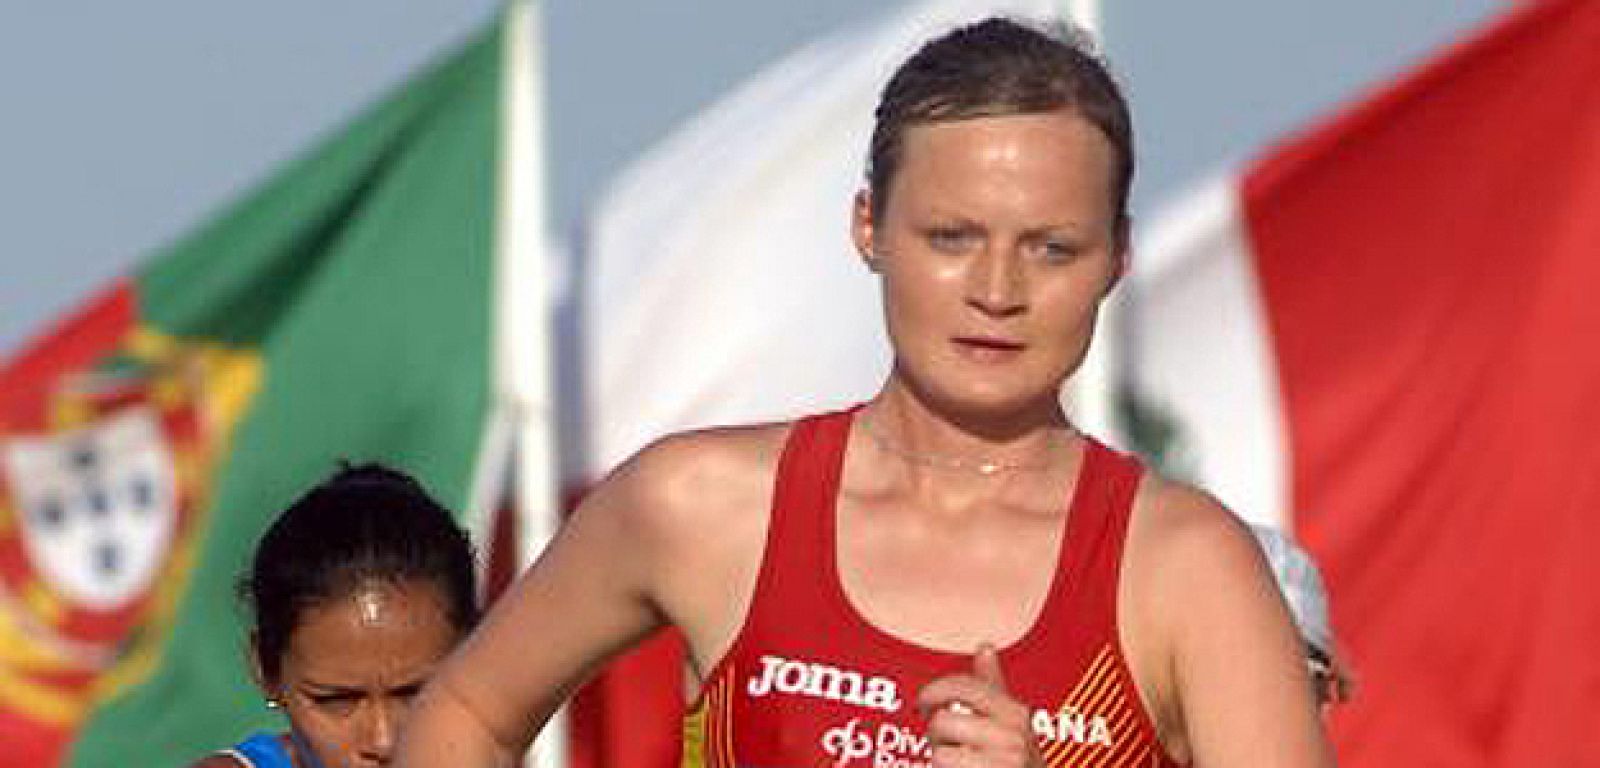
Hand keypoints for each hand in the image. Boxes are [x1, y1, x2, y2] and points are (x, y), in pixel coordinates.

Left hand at [916, 644, 1044, 767]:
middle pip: (943, 721)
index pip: (964, 686)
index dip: (935, 691)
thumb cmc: (1018, 763)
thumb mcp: (1012, 722)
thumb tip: (985, 648)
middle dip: (937, 735)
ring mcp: (1001, 766)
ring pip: (939, 755)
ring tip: (957, 764)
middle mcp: (1012, 740)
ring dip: (940, 762)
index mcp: (1016, 714)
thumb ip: (993, 686)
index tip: (924, 701)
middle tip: (948, 744)